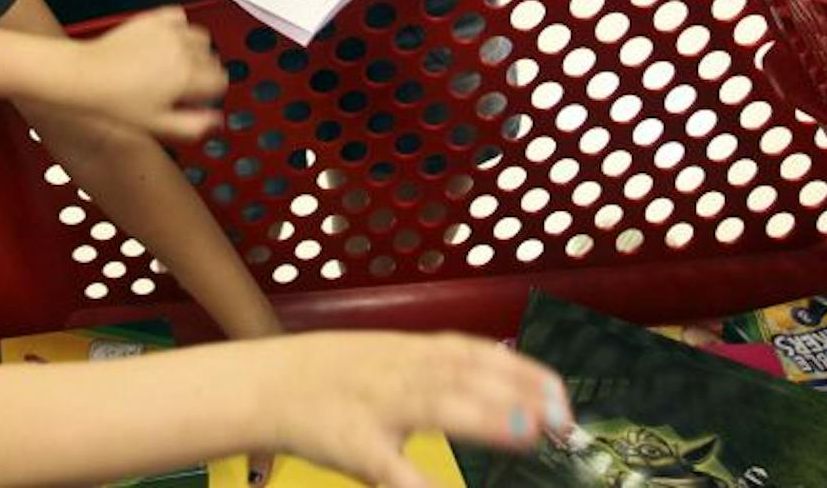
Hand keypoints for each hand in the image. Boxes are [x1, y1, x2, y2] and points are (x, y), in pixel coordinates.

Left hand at [69, 8, 225, 142]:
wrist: (87, 75)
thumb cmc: (115, 99)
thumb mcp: (158, 124)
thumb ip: (193, 125)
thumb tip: (214, 121)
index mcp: (187, 75)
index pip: (220, 80)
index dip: (212, 93)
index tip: (200, 98)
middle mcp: (181, 49)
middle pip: (213, 59)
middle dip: (204, 73)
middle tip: (185, 86)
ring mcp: (168, 31)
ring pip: (202, 37)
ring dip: (197, 50)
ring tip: (179, 64)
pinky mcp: (154, 18)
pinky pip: (181, 17)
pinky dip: (180, 28)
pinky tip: (169, 42)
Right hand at [258, 331, 567, 486]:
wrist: (265, 385)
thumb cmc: (332, 376)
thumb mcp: (388, 356)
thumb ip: (441, 367)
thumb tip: (506, 375)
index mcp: (409, 350)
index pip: (476, 354)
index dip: (522, 371)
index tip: (561, 395)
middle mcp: (398, 371)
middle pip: (464, 375)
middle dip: (516, 393)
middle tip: (560, 419)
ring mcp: (376, 406)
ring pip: (435, 406)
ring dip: (484, 417)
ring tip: (527, 432)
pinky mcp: (354, 444)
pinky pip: (390, 465)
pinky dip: (418, 479)